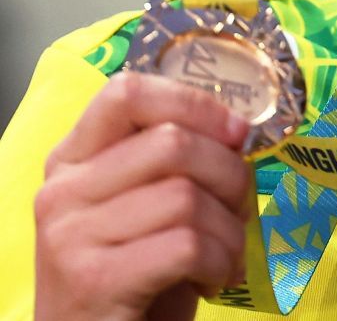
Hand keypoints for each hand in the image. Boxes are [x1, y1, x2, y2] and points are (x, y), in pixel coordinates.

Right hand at [34, 73, 255, 320]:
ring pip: (187, 196)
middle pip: (174, 143)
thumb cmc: (139, 272)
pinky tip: (213, 279)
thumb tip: (238, 130)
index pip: (126, 92)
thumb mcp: (147, 206)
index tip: (235, 132)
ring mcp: (70, 236)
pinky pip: (187, 245)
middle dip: (231, 176)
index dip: (194, 103)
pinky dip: (219, 262)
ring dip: (231, 230)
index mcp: (73, 160)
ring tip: (226, 255)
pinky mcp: (92, 279)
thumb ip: (174, 162)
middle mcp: (62, 192)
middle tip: (239, 212)